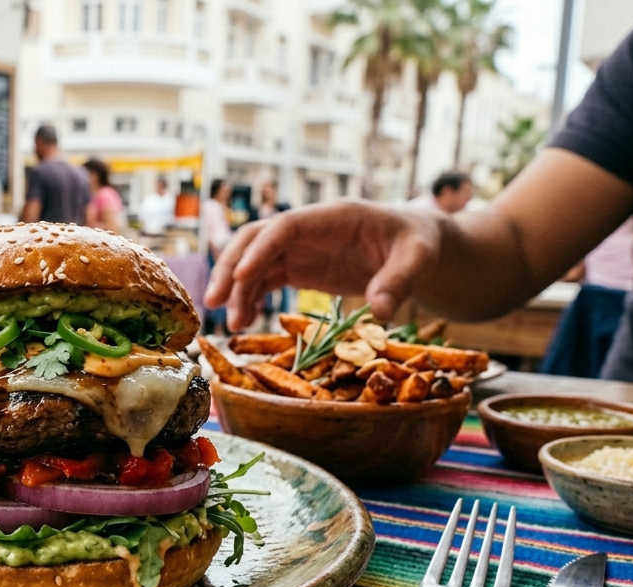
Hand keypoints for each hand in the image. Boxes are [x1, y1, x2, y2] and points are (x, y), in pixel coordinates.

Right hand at [205, 200, 444, 329]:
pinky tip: (244, 321)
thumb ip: (399, 281)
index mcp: (333, 217)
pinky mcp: (300, 267)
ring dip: (237, 289)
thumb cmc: (419, 245)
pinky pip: (265, 280)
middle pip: (255, 240)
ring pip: (254, 261)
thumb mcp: (418, 259)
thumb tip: (381, 312)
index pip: (285, 227)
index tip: (242, 276)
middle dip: (231, 267)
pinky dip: (250, 299)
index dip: (260, 249)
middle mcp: (308, 229)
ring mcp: (300, 248)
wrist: (417, 247)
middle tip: (214, 301)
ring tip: (232, 323)